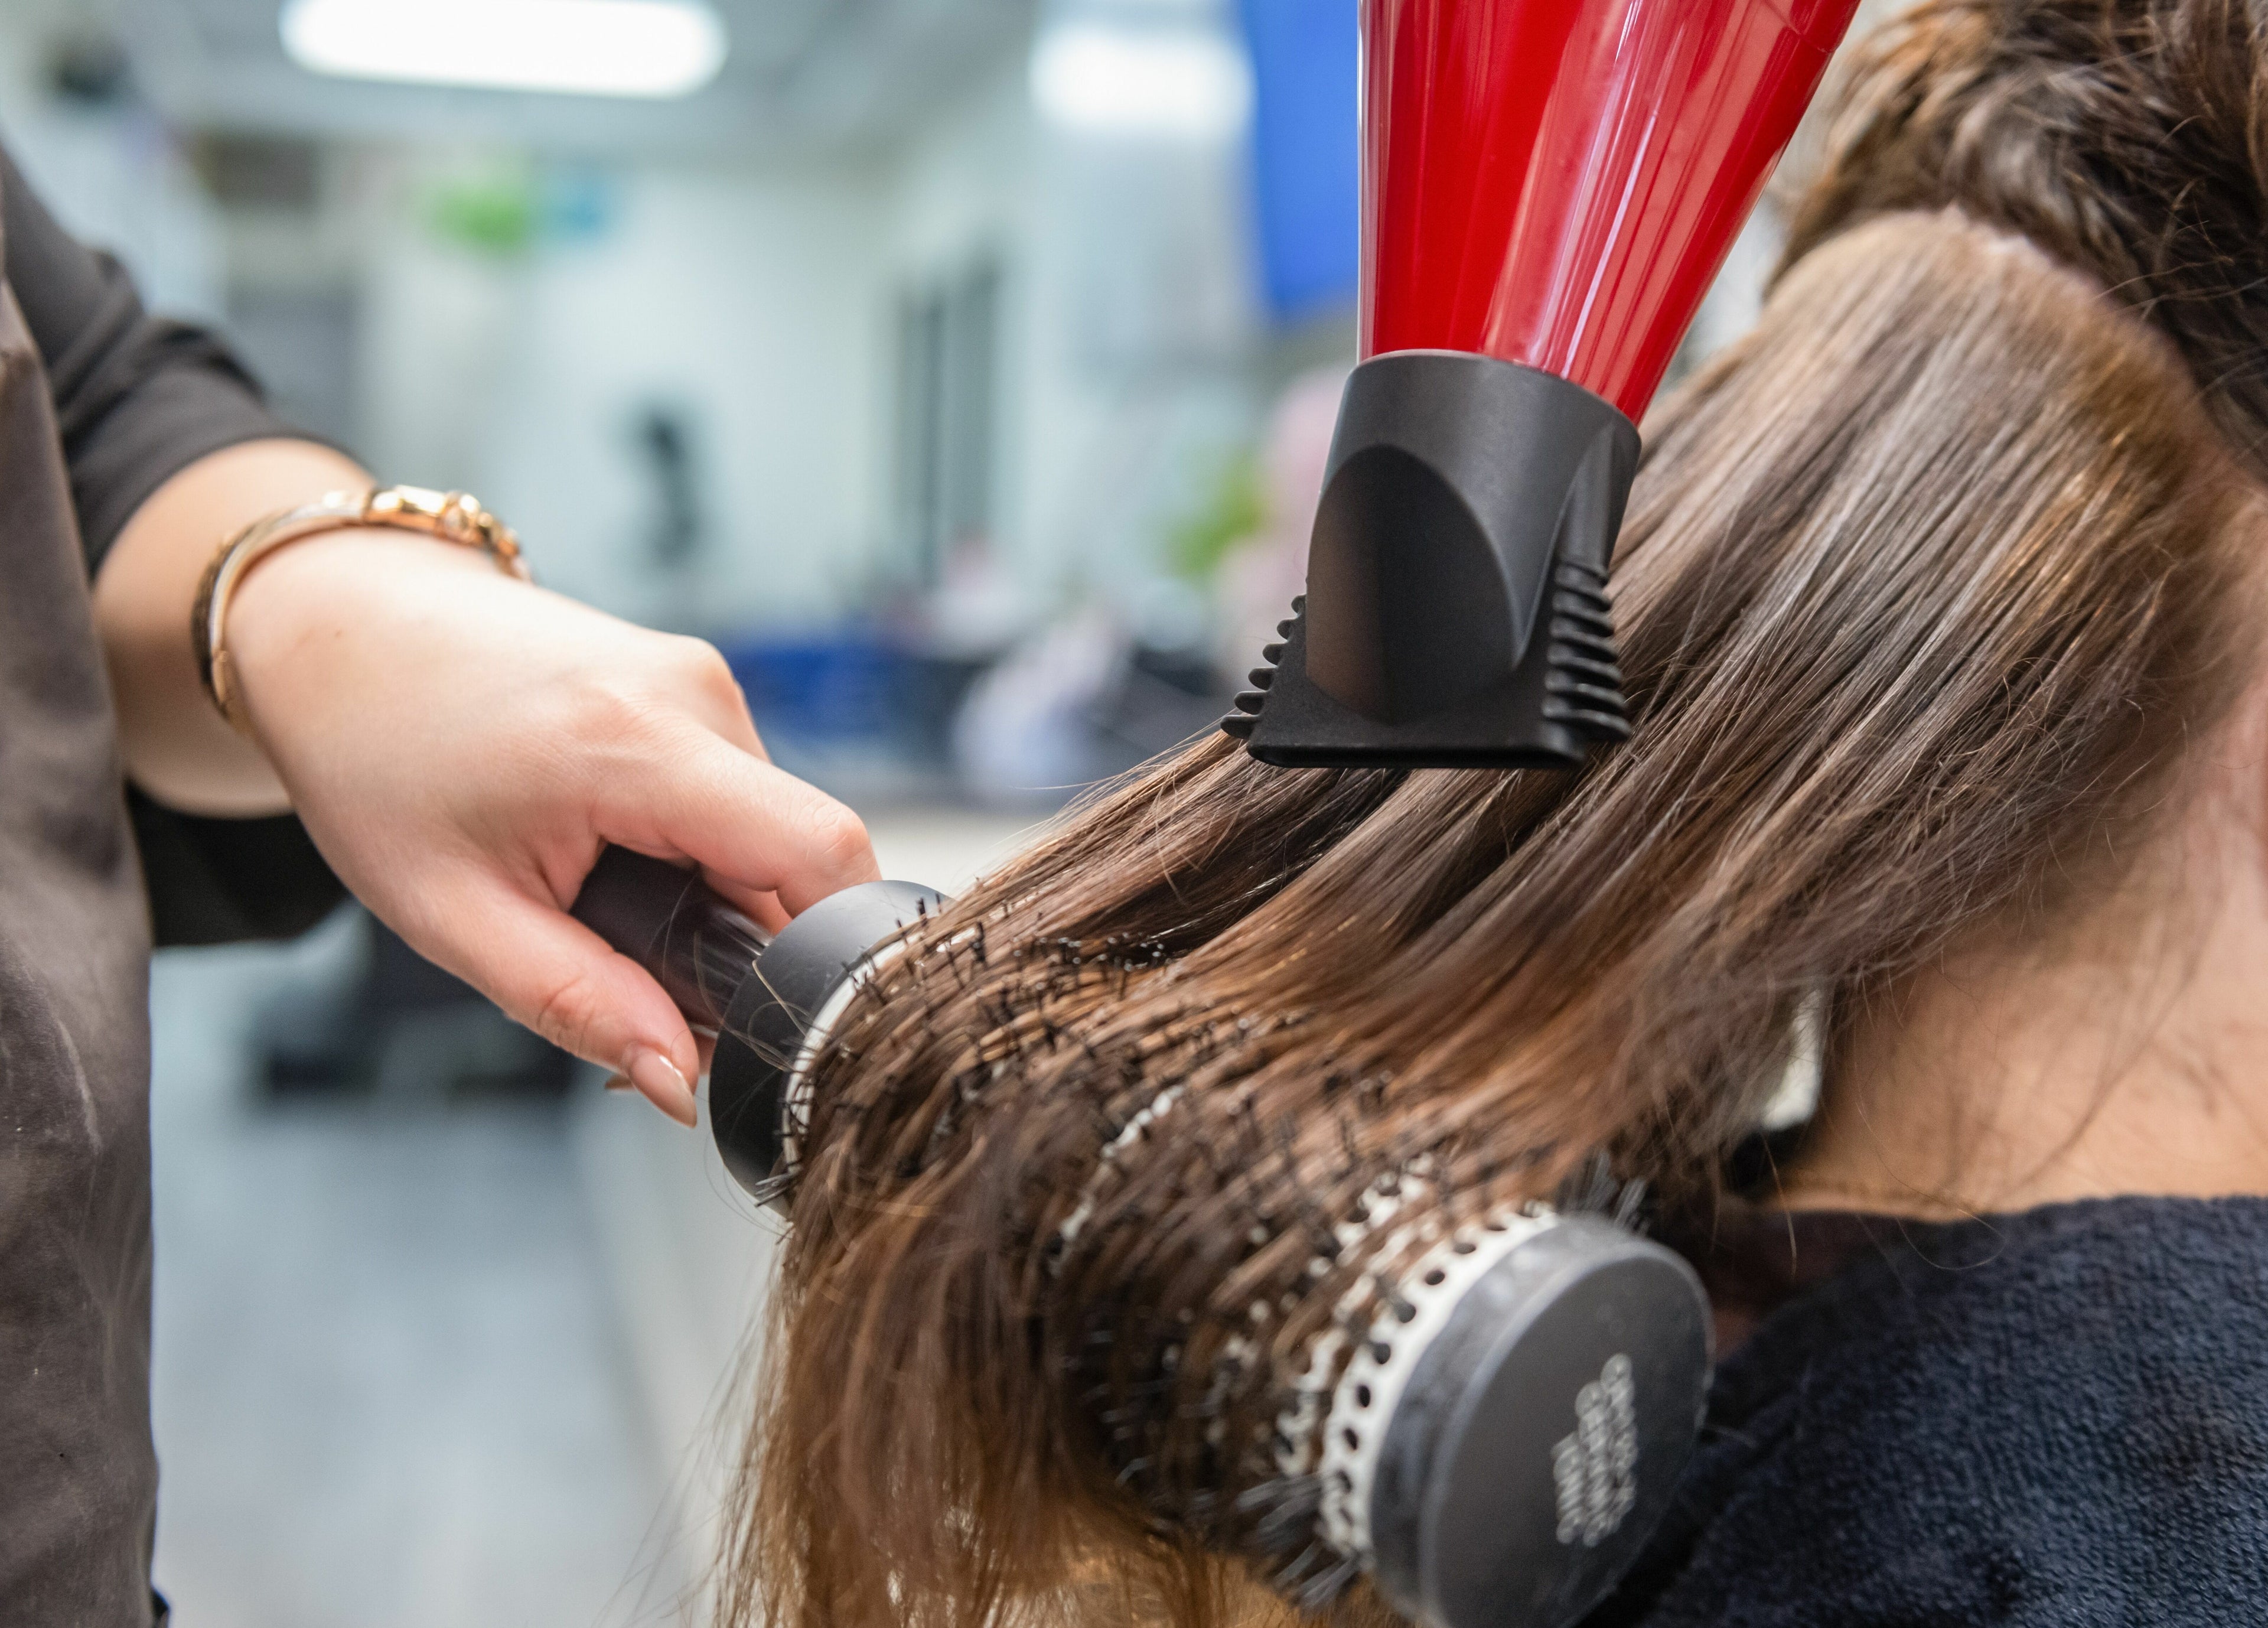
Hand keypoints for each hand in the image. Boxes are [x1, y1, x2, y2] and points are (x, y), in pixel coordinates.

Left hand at [221, 530, 879, 1125]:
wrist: (337, 624)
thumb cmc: (373, 757)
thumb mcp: (453, 914)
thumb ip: (579, 1005)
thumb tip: (683, 1085)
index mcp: (633, 744)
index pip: (819, 853)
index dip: (831, 954)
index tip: (782, 1027)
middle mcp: (692, 693)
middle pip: (799, 856)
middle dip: (751, 945)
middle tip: (649, 993)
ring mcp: (701, 678)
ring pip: (773, 828)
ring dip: (721, 896)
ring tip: (612, 912)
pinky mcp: (695, 681)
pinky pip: (743, 792)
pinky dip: (704, 850)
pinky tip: (620, 859)